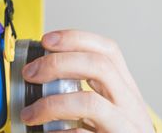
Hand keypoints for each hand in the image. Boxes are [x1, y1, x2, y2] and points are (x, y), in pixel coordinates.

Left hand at [21, 30, 154, 132]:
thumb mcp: (98, 111)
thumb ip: (78, 90)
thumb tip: (35, 71)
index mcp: (124, 90)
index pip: (108, 50)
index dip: (75, 38)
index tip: (45, 40)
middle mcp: (132, 106)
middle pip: (100, 66)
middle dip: (58, 63)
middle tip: (29, 73)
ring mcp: (128, 129)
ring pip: (91, 103)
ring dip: (52, 104)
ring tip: (29, 114)